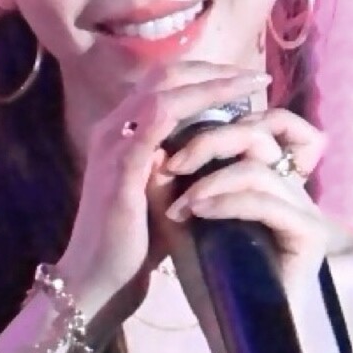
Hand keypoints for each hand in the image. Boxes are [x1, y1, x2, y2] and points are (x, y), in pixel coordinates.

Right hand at [57, 61, 272, 337]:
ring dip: (214, 84)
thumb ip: (181, 171)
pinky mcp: (122, 163)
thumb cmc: (132, 248)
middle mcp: (112, 128)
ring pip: (166, 90)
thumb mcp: (162, 198)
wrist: (97, 282)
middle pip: (165, 75)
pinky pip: (161, 119)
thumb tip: (221, 156)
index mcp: (120, 134)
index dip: (204, 78)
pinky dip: (199, 110)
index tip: (244, 85)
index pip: (162, 85)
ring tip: (252, 86)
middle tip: (256, 77)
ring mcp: (114, 143)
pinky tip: (231, 118)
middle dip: (215, 71)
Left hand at [160, 103, 331, 308]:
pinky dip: (228, 201)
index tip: (170, 147)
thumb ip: (170, 186)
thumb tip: (155, 145)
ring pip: (259, 168)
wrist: (230, 336)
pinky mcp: (309, 236)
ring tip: (182, 206)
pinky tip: (199, 212)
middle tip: (171, 164)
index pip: (259, 125)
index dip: (215, 123)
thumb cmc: (207, 282)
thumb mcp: (180, 225)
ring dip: (211, 180)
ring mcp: (304, 211)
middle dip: (209, 141)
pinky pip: (268, 202)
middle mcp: (290, 190)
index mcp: (266, 179)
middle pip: (259, 134)